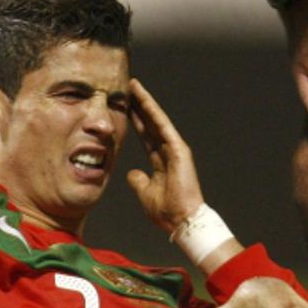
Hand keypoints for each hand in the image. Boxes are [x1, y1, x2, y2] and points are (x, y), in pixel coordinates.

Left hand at [125, 80, 206, 234]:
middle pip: (151, 123)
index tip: (125, 106)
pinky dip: (154, 112)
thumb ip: (139, 181)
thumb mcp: (145, 193)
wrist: (181, 221)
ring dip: (145, 102)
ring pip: (157, 120)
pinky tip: (144, 100)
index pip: (145, 135)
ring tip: (134, 86)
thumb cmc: (167, 211)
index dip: (136, 120)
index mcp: (161, 161)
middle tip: (128, 87)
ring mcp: (175, 149)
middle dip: (140, 105)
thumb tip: (132, 173)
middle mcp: (169, 151)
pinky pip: (163, 126)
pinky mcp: (179, 149)